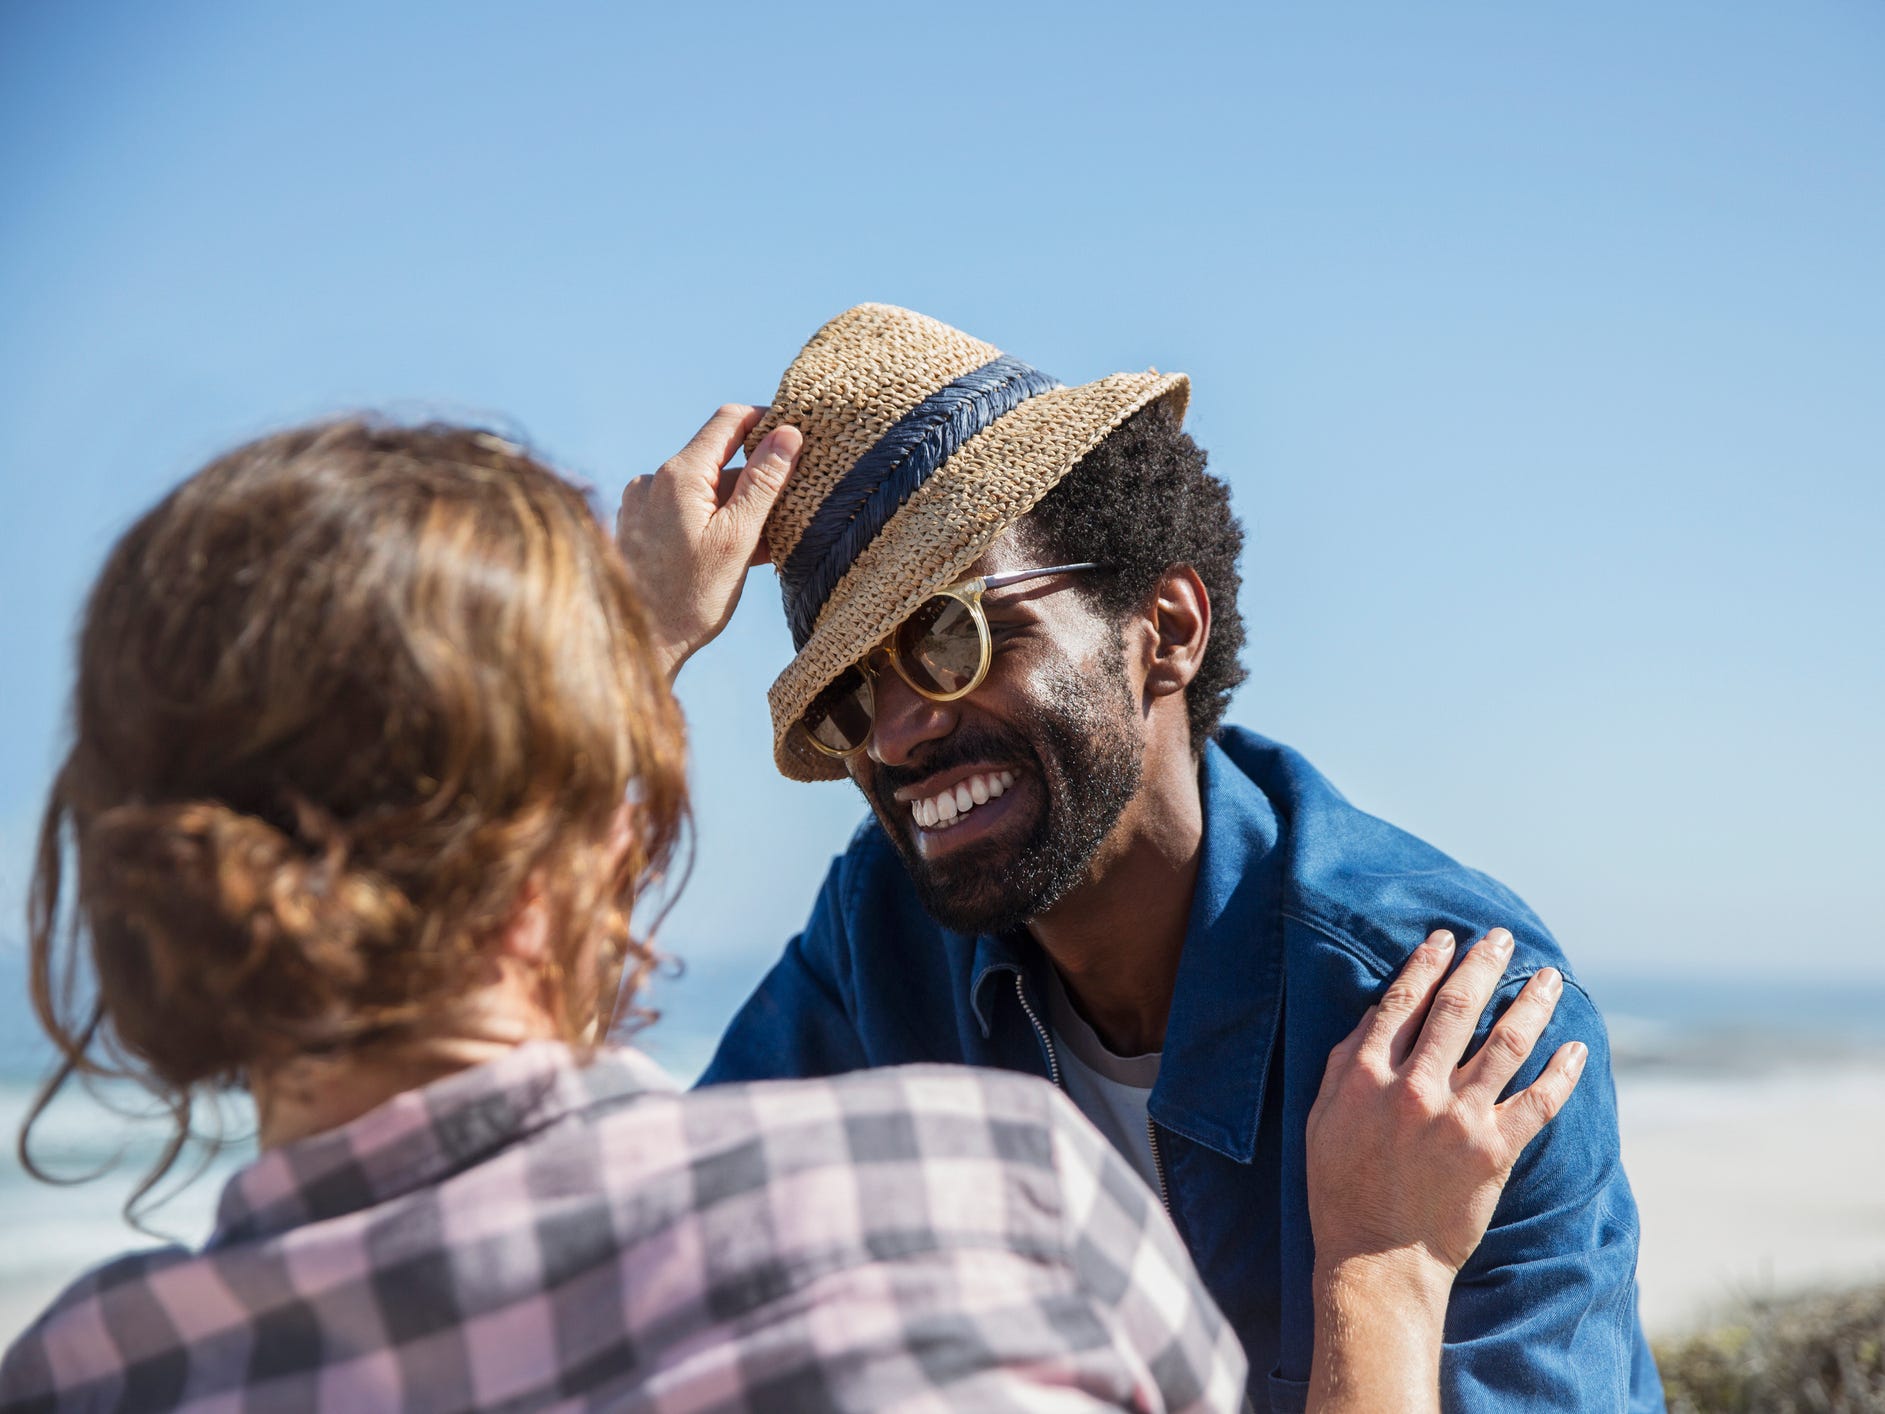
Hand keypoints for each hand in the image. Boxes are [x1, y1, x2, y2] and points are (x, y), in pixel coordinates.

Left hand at [615, 405, 803, 681]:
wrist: (641, 644)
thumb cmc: (691, 598)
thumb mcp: (739, 538)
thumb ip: (764, 481)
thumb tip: (788, 433)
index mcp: (679, 475)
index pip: (728, 420)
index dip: (765, 421)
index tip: (794, 437)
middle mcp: (654, 480)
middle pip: (717, 459)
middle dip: (755, 479)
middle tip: (790, 506)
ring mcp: (642, 504)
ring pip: (703, 489)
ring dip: (736, 507)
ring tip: (764, 544)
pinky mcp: (639, 527)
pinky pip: (685, 510)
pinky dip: (713, 522)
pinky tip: (734, 554)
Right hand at [1307, 928, 1586, 1294]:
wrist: (1377, 1261)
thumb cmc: (1340, 1189)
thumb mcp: (1322, 1117)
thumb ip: (1345, 1063)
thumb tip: (1376, 1016)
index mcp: (1367, 1074)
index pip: (1404, 999)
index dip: (1428, 962)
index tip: (1447, 938)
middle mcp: (1414, 1088)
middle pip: (1457, 1007)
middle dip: (1484, 964)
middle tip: (1504, 939)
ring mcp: (1458, 1118)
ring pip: (1506, 1043)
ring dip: (1532, 1004)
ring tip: (1550, 978)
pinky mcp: (1494, 1152)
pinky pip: (1539, 1101)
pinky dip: (1562, 1072)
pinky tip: (1576, 1048)